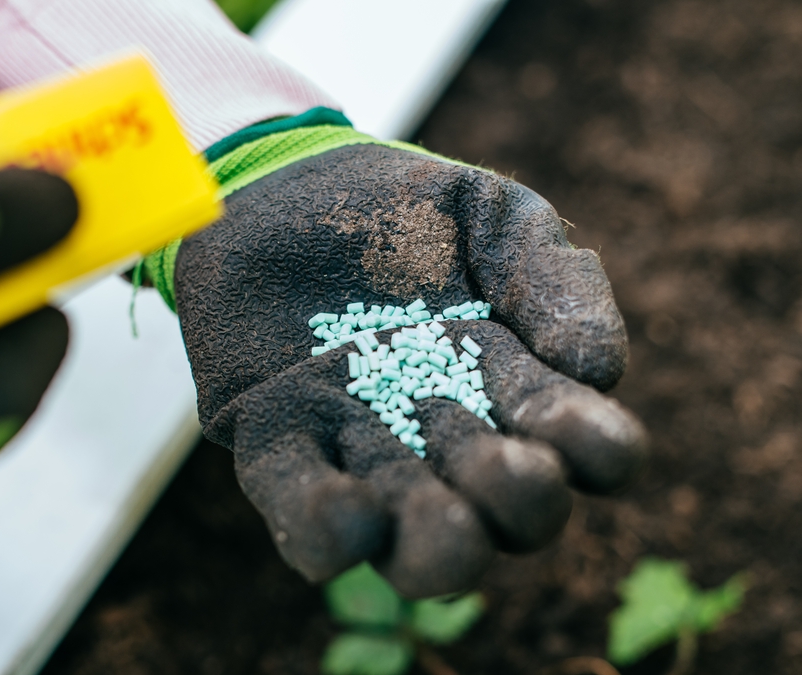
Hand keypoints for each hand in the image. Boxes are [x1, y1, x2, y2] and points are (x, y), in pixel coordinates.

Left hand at [174, 139, 646, 596]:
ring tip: (446, 523)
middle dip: (515, 504)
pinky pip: (298, 506)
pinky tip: (349, 517)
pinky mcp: (276, 439)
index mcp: (507, 382)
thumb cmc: (397, 204)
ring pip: (404, 535)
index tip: (599, 438)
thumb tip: (599, 372)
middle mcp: (440, 435)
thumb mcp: (490, 215)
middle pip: (498, 511)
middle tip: (508, 468)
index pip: (572, 441)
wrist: (276, 179)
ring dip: (434, 545)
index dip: (594, 451)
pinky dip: (323, 525)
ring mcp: (358, 444)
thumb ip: (551, 275)